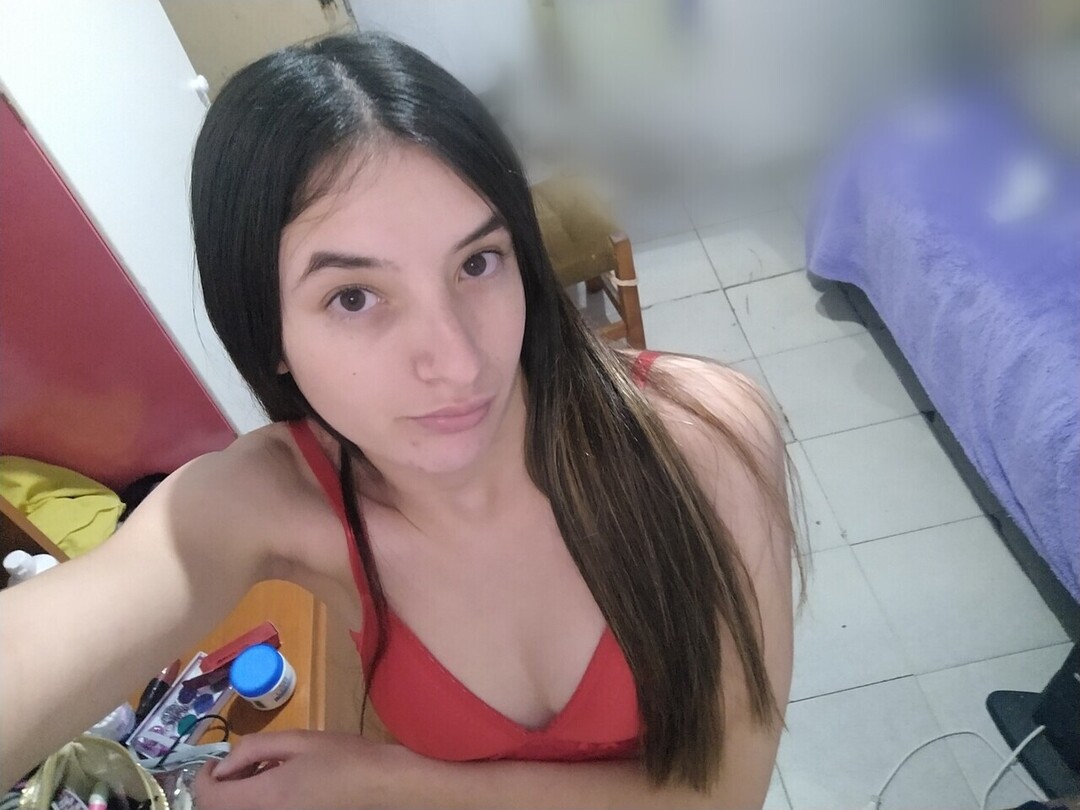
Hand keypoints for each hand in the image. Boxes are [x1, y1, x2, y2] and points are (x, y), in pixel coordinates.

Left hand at [193, 730, 404, 809]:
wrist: (383, 787)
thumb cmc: (345, 758)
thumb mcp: (300, 741)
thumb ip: (255, 748)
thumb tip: (225, 763)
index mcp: (264, 798)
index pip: (209, 798)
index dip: (202, 778)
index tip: (215, 760)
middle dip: (220, 786)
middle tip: (240, 762)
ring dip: (238, 795)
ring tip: (260, 770)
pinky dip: (256, 801)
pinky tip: (276, 785)